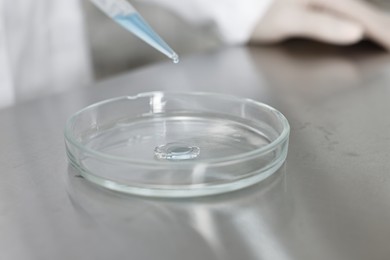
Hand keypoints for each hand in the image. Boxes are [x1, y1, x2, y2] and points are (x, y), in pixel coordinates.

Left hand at [250, 0, 389, 49]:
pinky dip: (353, 18)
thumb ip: (322, 26)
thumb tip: (357, 33)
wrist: (236, 4)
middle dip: (381, 25)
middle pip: (361, 9)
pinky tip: (356, 25)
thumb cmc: (258, 14)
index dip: (381, 31)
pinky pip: (340, 9)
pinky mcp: (310, 2)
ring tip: (383, 34)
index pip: (362, 15)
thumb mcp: (288, 21)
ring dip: (370, 21)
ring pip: (352, 8)